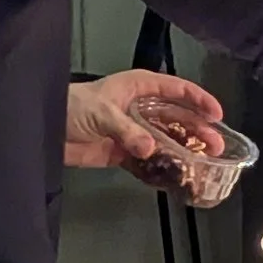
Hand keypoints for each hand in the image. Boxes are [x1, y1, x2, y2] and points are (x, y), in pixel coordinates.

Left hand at [65, 67, 227, 173]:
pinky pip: (149, 160)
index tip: (217, 114)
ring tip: (204, 163)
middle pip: (178, 117)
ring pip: (167, 139)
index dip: (199, 100)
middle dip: (199, 131)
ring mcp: (134, 131)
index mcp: (140, 87)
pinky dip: (162, 167)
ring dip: (185, 150)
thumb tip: (150, 149)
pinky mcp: (123, 152)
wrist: (45, 128)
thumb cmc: (72, 106)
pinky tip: (177, 175)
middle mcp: (141, 108)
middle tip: (217, 147)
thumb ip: (127, 131)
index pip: (178, 90)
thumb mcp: (101, 112)